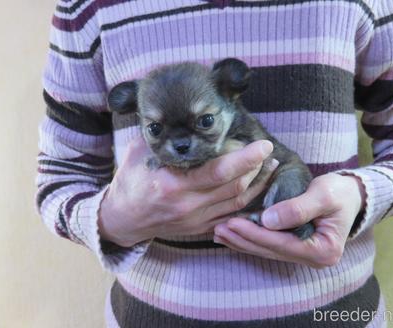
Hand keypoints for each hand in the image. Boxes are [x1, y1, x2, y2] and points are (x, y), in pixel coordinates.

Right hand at [99, 136, 278, 246]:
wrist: (123, 220)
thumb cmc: (130, 183)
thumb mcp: (138, 153)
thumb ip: (161, 136)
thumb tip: (181, 115)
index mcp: (173, 185)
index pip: (219, 171)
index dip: (246, 158)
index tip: (263, 144)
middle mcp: (188, 205)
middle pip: (235, 187)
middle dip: (257, 168)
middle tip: (269, 151)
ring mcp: (195, 220)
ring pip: (237, 203)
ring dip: (258, 184)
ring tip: (270, 167)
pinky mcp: (199, 228)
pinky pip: (232, 217)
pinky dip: (248, 203)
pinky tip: (257, 189)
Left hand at [213, 173, 365, 267]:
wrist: (351, 195)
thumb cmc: (340, 192)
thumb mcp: (323, 194)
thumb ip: (297, 208)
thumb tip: (267, 221)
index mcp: (323, 251)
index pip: (281, 243)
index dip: (255, 233)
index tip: (232, 222)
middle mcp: (313, 259)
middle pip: (271, 250)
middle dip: (242, 239)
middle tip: (217, 228)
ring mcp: (304, 256)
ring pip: (266, 250)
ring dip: (241, 242)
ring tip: (217, 233)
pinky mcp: (296, 249)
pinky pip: (268, 246)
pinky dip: (249, 240)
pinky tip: (231, 235)